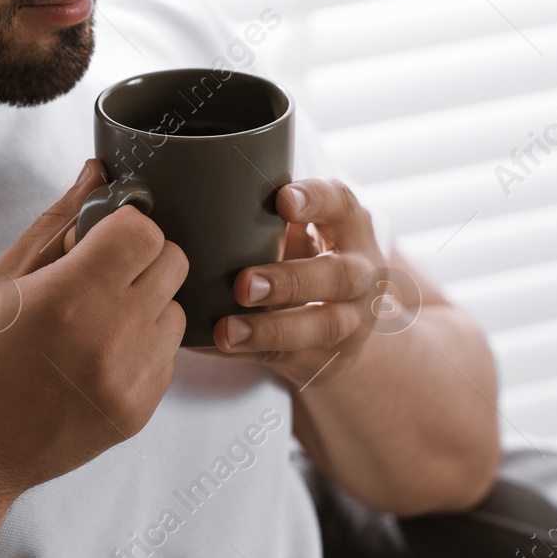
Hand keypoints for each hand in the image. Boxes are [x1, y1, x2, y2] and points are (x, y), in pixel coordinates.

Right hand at [0, 159, 186, 500]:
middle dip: (140, 258)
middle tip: (99, 274)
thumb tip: (96, 172)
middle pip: (172, 262)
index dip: (123, 226)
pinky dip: (144, 347)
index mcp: (72, 296)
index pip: (144, 230)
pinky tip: (98, 357)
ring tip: (96, 321)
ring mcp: (132, 379)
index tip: (98, 238)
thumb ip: (58, 222)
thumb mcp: (1, 279)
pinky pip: (169, 356)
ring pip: (177, 309)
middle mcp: (112, 337)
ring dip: (147, 304)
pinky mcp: (140, 411)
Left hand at [212, 178, 408, 388]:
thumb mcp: (301, 229)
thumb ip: (267, 217)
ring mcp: (351, 320)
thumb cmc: (306, 255)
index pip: (341, 204)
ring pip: (322, 327)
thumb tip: (196, 199)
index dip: (315, 201)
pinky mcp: (329, 357)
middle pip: (339, 276)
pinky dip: (251, 352)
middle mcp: (360, 273)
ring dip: (271, 330)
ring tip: (226, 330)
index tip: (282, 200)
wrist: (347, 320)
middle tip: (244, 284)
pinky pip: (292, 358)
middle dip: (291, 281)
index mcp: (349, 226)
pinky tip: (217, 344)